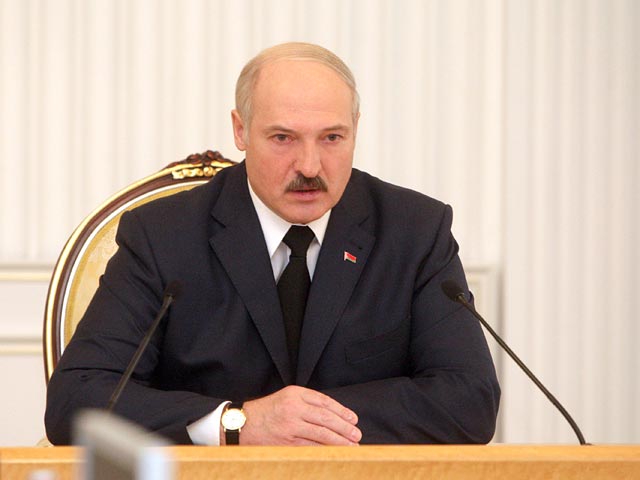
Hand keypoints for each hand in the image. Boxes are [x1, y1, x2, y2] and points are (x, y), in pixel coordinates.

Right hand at [239, 385, 361, 444]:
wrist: (241, 424)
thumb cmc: (266, 412)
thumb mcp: (286, 398)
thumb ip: (307, 403)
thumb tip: (334, 416)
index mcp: (295, 393)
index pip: (325, 402)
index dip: (342, 411)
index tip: (353, 420)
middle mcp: (294, 407)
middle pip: (326, 418)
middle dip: (344, 428)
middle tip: (357, 435)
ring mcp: (290, 425)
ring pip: (322, 434)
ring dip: (339, 441)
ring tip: (352, 446)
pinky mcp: (286, 441)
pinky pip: (311, 446)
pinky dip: (325, 450)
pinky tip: (334, 453)